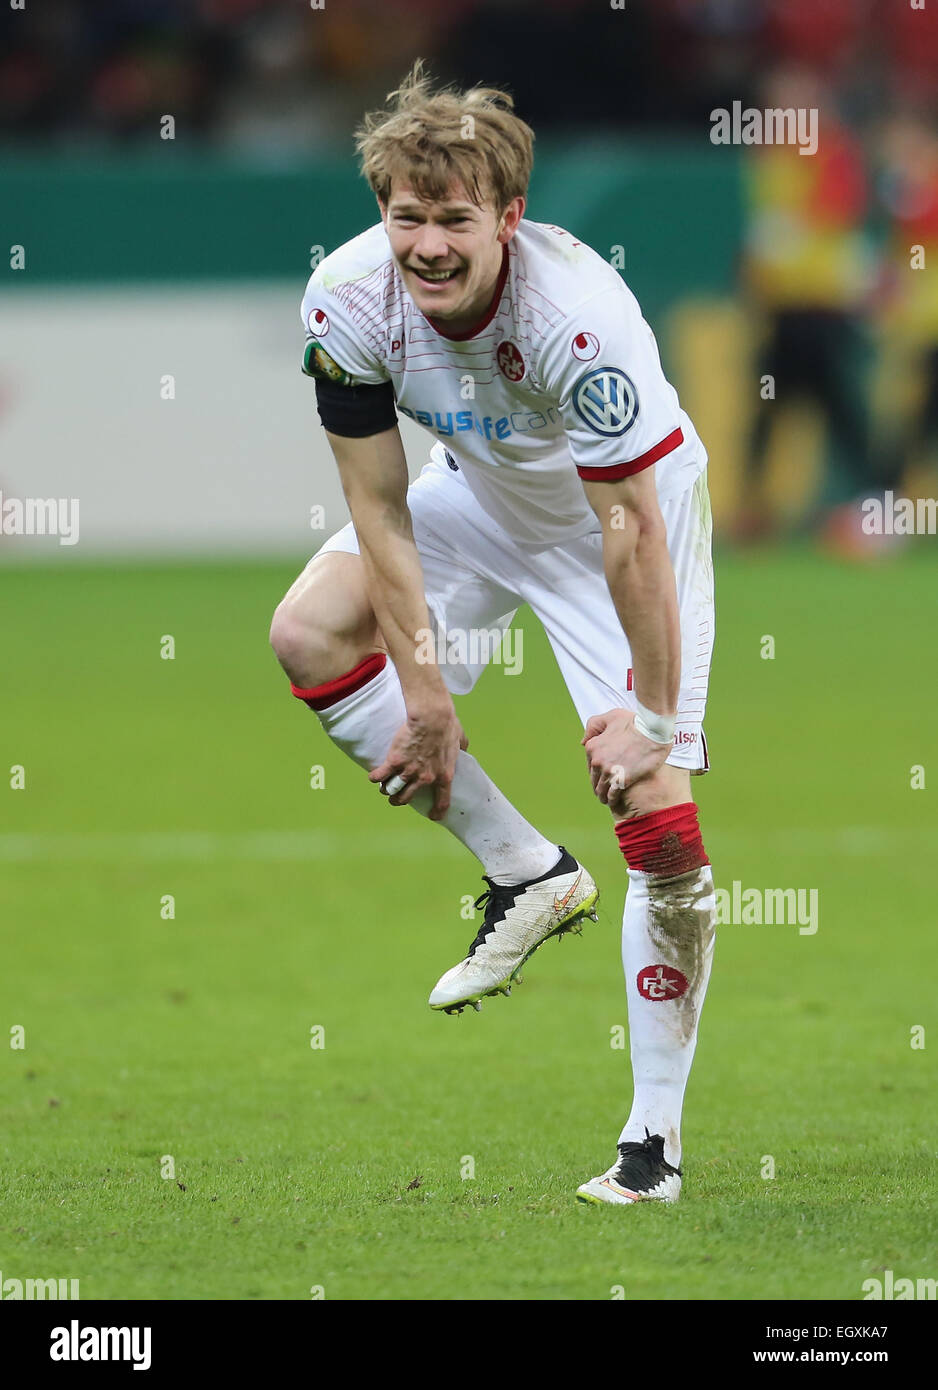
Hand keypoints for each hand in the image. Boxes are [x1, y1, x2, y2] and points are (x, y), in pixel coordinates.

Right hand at [370, 700, 467, 819]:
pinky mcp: (395, 762)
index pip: (442, 801)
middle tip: (396, 797)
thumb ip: (462, 748)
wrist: (432, 717)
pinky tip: (374, 777)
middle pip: (407, 798)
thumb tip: (464, 748)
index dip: (437, 811)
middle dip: (399, 800)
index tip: (433, 815)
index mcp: (444, 775)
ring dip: (387, 790)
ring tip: (384, 787)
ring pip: (392, 790)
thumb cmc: (447, 725)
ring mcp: (409, 771)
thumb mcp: (461, 739)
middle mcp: (425, 778)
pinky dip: (375, 778)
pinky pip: (380, 776)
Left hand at [581, 707, 672, 815]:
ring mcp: (609, 771)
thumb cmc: (634, 721)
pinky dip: (611, 799)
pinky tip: (613, 802)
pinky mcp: (622, 779)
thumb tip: (583, 742)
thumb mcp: (610, 717)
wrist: (652, 730)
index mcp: (593, 746)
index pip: (590, 764)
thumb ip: (593, 726)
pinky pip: (612, 794)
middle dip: (598, 785)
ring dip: (602, 795)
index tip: (601, 776)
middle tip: (602, 791)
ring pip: (601, 788)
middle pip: (594, 778)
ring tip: (606, 799)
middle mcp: (597, 760)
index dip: (596, 771)